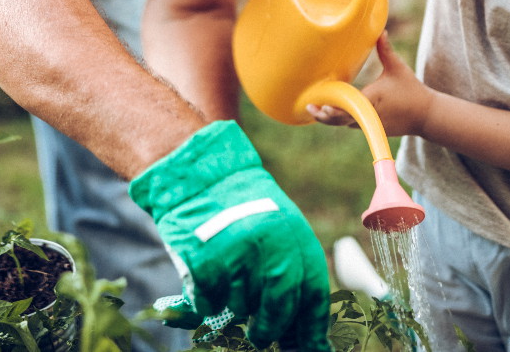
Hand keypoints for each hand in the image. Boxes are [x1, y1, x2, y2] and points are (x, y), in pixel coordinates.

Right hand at [129, 121, 330, 350]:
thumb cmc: (239, 206)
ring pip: (241, 308)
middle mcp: (271, 245)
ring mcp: (238, 254)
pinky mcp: (205, 263)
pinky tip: (206, 280)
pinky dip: (206, 301)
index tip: (310, 348)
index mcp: (294, 235)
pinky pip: (208, 304)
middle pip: (279, 309)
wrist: (197, 174)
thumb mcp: (276, 228)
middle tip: (261, 334)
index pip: (312, 295)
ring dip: (234, 306)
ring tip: (227, 283)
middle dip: (269, 328)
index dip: (311, 328)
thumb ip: (290, 271)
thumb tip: (305, 332)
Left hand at [308, 33, 431, 137]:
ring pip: (345, 123)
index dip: (333, 108)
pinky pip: (352, 124)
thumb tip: (381, 31)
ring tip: (314, 111)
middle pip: (341, 119)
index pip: (349, 106)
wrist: (426, 115)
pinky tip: (330, 114)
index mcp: (372, 99)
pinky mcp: (373, 128)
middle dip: (324, 116)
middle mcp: (369, 114)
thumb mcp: (397, 68)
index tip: (320, 104)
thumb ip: (385, 50)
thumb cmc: (412, 90)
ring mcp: (370, 124)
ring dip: (330, 119)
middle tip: (310, 108)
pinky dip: (341, 120)